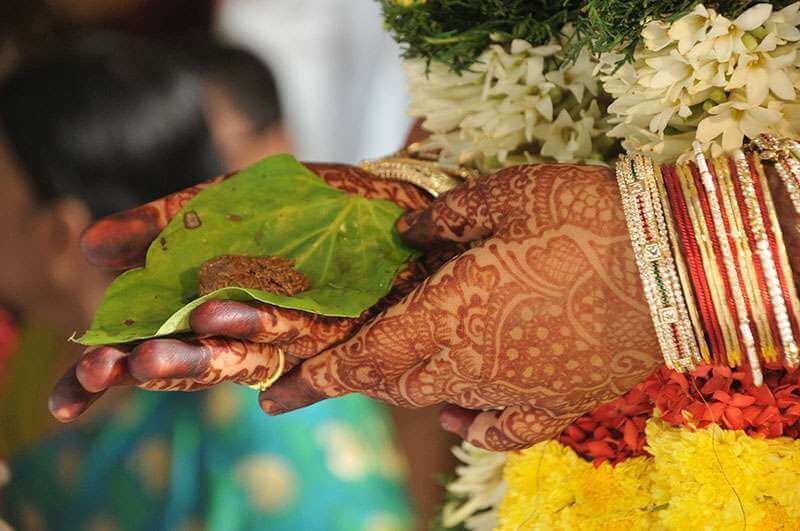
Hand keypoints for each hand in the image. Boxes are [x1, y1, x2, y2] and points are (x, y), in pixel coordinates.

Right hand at [49, 164, 434, 421]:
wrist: (390, 198)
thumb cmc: (307, 204)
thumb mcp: (229, 202)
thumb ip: (168, 221)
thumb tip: (89, 245)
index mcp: (211, 303)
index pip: (149, 345)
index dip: (111, 370)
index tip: (80, 381)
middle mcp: (247, 331)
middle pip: (191, 362)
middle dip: (155, 367)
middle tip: (116, 368)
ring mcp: (294, 339)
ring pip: (244, 359)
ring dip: (207, 354)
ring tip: (175, 340)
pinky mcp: (342, 338)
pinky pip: (308, 350)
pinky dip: (278, 355)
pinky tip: (257, 371)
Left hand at [259, 164, 662, 450]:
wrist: (672, 261)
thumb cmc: (581, 217)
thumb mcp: (503, 195)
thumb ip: (443, 219)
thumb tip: (406, 233)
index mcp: (448, 315)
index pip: (363, 358)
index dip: (315, 379)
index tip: (275, 396)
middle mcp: (471, 364)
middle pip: (396, 383)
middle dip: (363, 374)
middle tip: (349, 359)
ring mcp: (515, 390)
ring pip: (440, 402)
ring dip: (412, 387)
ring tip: (404, 367)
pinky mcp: (558, 403)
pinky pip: (500, 431)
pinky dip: (473, 425)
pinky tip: (464, 412)